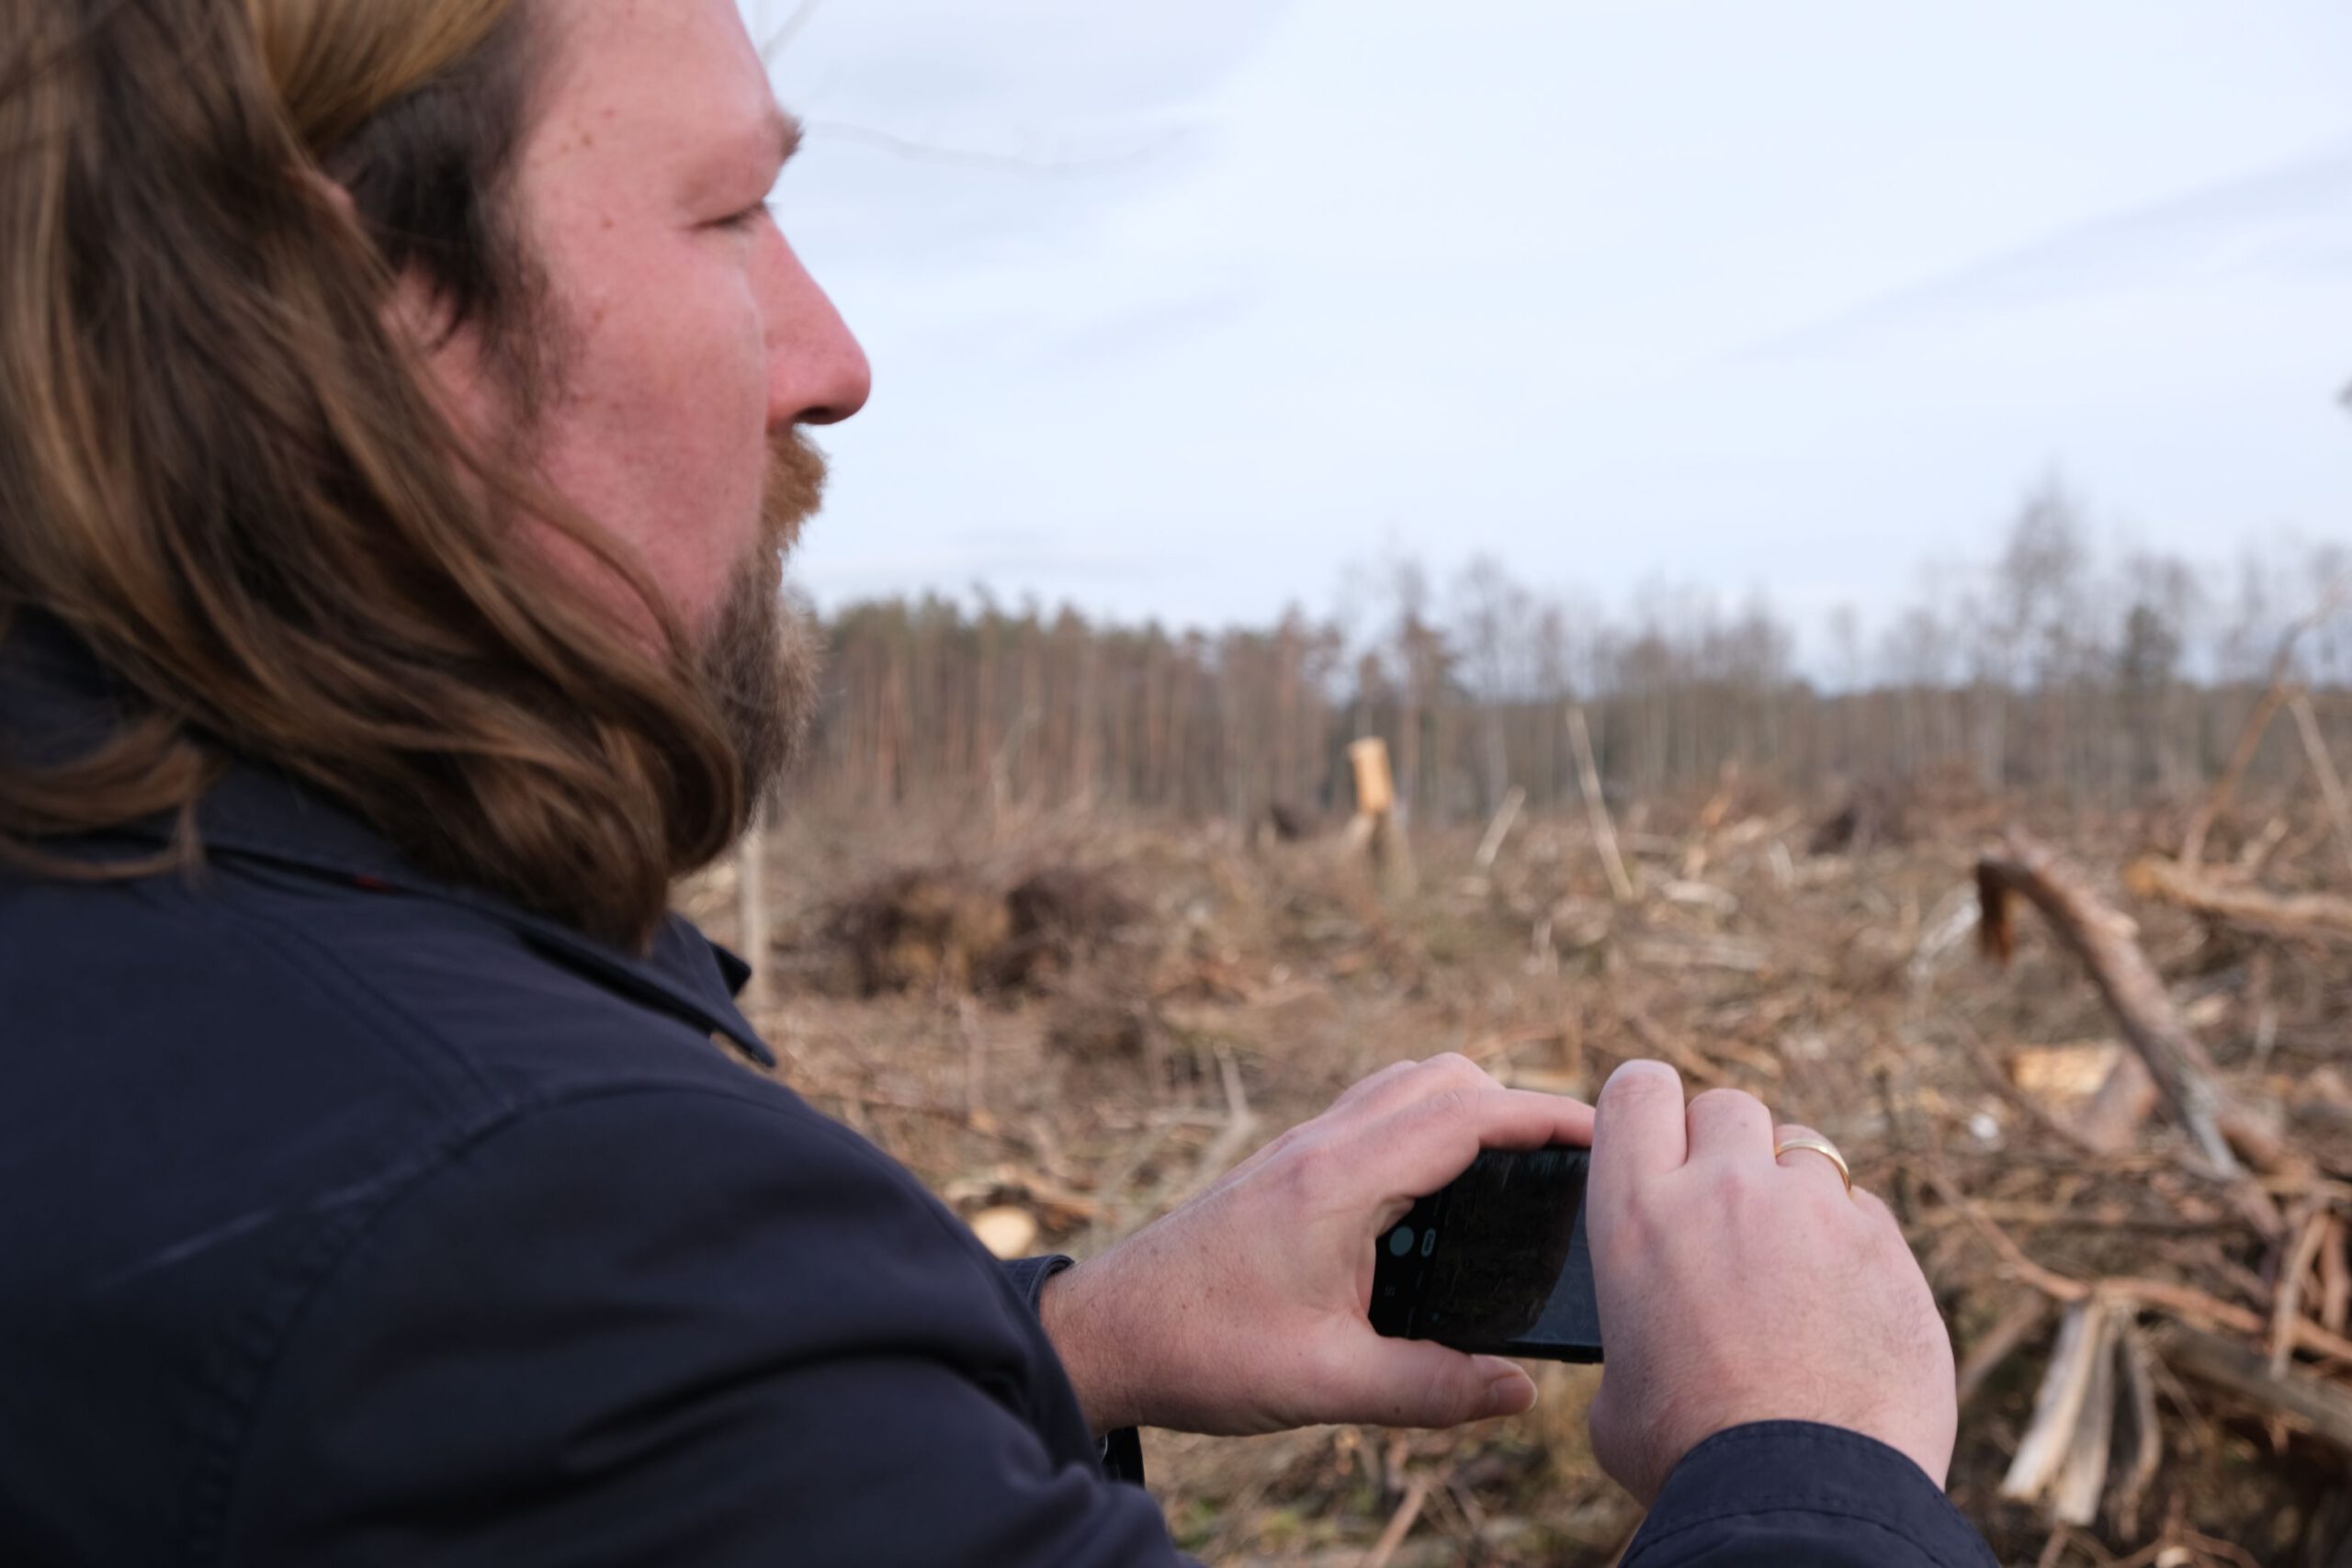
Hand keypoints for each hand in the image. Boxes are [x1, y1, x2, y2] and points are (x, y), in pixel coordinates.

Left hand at [1039, 1054, 1593, 1435]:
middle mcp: (1321, 1145)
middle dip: (1515, 1105)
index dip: (1545, 1115)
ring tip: (1514, 1177)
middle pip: (1442, 1078)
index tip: (1605, 1133)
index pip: (1466, 1114)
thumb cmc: (1200, 1351)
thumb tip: (1519, 1394)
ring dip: (1465, 1111)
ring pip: (1405, 1088)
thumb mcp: (1326, 1385)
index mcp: (1339, 1180)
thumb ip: (1430, 1389)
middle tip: (1568, 1165)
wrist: (1104, 1333)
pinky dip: (1424, 1130)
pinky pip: (1373, 1115)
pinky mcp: (1286, 1167)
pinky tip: (1436, 1204)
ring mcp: (1300, 1149)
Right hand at [1584, 1060, 1956, 1502]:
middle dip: (1726, 1147)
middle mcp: (1725, 1190)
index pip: (1636, 1088)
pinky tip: (1843, 1307)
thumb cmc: (1689, 1454)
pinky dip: (1850, 1243)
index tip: (1659, 1140)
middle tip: (1726, 1211)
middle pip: (1727, 1106)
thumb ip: (1634, 1317)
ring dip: (1793, 1190)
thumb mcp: (1617, 1381)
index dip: (1647, 1107)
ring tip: (1793, 1263)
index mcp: (1637, 1213)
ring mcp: (1814, 1211)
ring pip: (1804, 1149)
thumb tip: (1649, 1333)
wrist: (1802, 1497)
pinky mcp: (1888, 1247)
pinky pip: (1863, 1212)